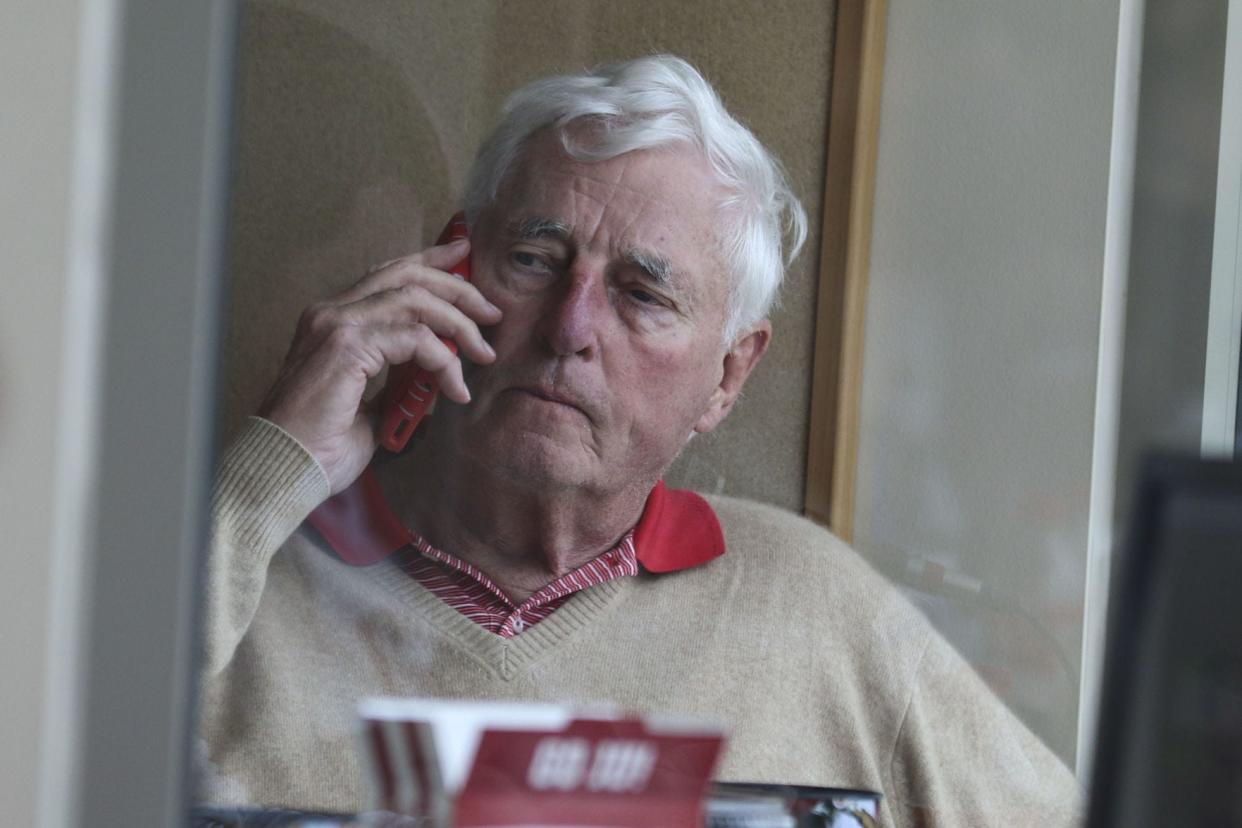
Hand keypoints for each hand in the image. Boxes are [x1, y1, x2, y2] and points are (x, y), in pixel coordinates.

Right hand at [257, 237, 501, 493]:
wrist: (286, 468)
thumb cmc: (321, 446)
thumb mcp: (370, 405)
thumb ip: (398, 381)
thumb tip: (434, 377)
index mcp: (331, 321)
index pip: (387, 276)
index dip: (428, 262)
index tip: (463, 258)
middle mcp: (330, 313)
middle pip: (405, 276)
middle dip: (456, 288)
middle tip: (491, 311)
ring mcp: (336, 325)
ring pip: (415, 299)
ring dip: (459, 324)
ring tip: (483, 352)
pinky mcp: (347, 345)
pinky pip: (415, 337)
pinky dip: (444, 360)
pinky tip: (455, 389)